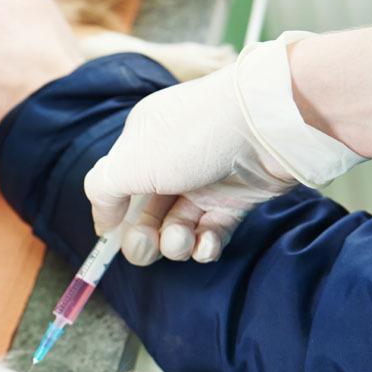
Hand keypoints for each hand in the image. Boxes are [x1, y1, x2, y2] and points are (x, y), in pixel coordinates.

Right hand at [84, 33, 363, 265]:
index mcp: (142, 141)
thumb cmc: (193, 137)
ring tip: (183, 241)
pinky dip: (206, 245)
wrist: (270, 124)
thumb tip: (103, 222)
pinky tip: (205, 245)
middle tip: (146, 247)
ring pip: (178, 226)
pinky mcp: (237, 198)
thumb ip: (101, 190)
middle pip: (146, 213)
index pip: (117, 185)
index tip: (110, 239)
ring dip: (175, 243)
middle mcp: (172, 159)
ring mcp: (205, 179)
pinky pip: (212, 231)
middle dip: (142, 238)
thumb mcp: (129, 161)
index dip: (112, 215)